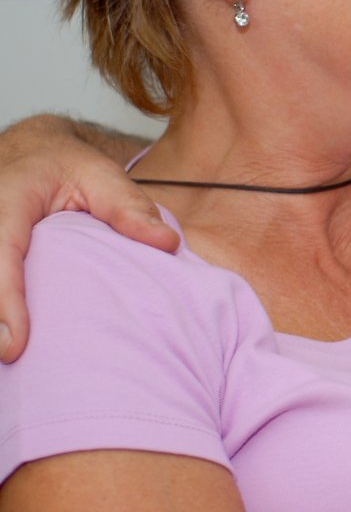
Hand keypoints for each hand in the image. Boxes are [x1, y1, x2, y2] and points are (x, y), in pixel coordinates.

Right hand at [0, 114, 176, 362]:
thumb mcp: (102, 175)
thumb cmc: (67, 167)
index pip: (2, 254)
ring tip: (16, 359)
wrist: (32, 156)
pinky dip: (3, 314)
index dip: (5, 303)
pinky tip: (15, 341)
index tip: (15, 346)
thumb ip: (130, 207)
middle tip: (13, 360)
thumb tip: (168, 244)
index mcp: (9, 205)